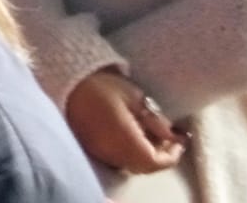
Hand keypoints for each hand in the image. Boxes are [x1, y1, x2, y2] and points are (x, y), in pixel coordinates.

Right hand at [65, 70, 187, 174]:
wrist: (66, 79)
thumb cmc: (101, 84)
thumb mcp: (135, 97)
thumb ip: (155, 120)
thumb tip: (173, 135)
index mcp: (125, 140)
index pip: (154, 162)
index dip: (171, 155)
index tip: (180, 141)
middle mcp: (113, 152)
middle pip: (143, 167)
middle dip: (160, 156)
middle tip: (169, 139)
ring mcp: (100, 152)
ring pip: (130, 164)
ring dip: (145, 154)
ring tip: (151, 134)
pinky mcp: (92, 148)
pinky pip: (117, 158)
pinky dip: (130, 152)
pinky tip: (133, 135)